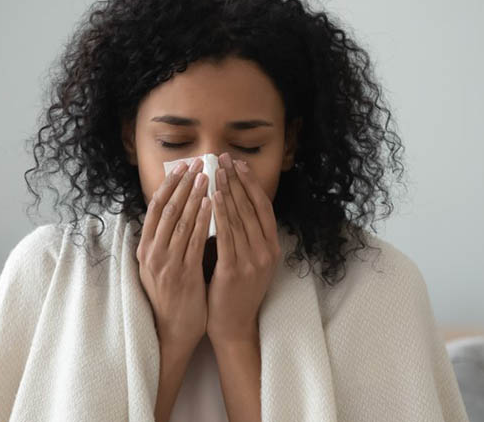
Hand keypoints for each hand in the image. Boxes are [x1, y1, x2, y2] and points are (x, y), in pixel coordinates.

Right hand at [137, 157, 212, 351]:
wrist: (172, 331)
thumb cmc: (171, 297)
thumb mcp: (160, 266)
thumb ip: (166, 241)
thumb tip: (177, 212)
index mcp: (145, 248)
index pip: (155, 208)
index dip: (168, 185)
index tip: (181, 167)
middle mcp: (151, 253)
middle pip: (166, 209)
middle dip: (183, 184)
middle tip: (198, 163)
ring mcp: (165, 263)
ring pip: (180, 221)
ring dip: (194, 196)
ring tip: (207, 176)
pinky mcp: (182, 274)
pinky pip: (193, 240)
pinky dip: (203, 219)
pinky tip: (212, 204)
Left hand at [207, 152, 280, 343]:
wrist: (233, 325)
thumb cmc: (235, 291)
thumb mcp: (248, 260)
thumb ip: (244, 235)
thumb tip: (230, 201)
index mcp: (272, 247)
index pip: (263, 206)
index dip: (251, 183)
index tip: (238, 164)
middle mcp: (266, 251)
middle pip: (251, 207)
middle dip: (236, 180)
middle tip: (223, 159)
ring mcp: (253, 261)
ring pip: (239, 218)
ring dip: (227, 191)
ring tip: (216, 171)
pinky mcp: (235, 270)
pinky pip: (227, 235)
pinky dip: (220, 214)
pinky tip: (211, 198)